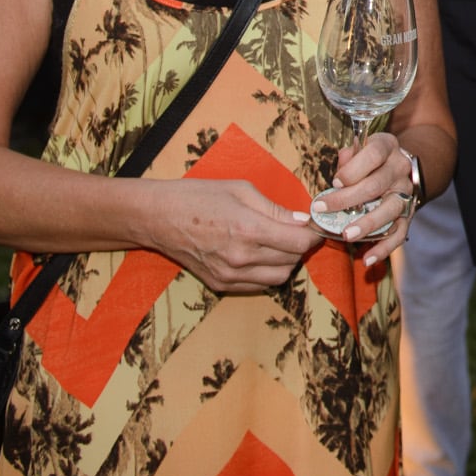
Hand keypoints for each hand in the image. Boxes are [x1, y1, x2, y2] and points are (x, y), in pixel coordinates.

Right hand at [155, 178, 324, 292]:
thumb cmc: (199, 196)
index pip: (298, 243)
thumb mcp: (241, 190)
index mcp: (248, 230)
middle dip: (300, 247)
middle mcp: (241, 258)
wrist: (159, 217)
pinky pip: (257, 285)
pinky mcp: (220, 284)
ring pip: (278, 278)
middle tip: (296, 232)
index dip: (313, 235)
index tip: (315, 227)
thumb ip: (275, 209)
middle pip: (292, 261)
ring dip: (285, 262)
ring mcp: (230, 275)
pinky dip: (266, 273)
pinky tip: (259, 255)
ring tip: (278, 244)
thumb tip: (302, 221)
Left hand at [314, 132, 416, 267]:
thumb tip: (340, 170)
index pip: (373, 154)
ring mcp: (406, 193)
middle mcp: (400, 169)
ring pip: (390, 210)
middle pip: (376, 185)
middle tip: (322, 210)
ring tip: (347, 236)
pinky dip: (385, 248)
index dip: (353, 169)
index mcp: (387, 146)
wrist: (397, 167)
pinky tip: (368, 259)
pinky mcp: (408, 215)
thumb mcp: (358, 149)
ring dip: (367, 224)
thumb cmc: (367, 160)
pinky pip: (399, 233)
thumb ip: (348, 157)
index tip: (334, 182)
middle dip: (347, 199)